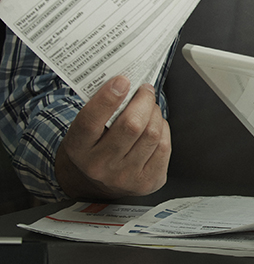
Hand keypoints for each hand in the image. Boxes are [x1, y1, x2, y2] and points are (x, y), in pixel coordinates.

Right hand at [56, 75, 170, 199]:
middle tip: (145, 90)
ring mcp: (124, 177)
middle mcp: (99, 165)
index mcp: (78, 148)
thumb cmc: (95, 146)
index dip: (108, 98)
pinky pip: (164, 146)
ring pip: (152, 133)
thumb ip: (101, 108)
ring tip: (149, 108)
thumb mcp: (85, 129)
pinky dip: (163, 130)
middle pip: (132, 125)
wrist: (96, 182)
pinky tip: (154, 127)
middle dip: (143, 100)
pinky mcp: (147, 183)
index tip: (122, 80)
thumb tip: (126, 81)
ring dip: (155, 113)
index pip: (91, 121)